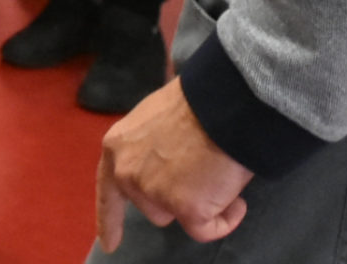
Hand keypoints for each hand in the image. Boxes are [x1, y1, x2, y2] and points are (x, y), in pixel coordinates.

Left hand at [95, 80, 252, 253]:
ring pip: (177, 216)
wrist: (224, 104)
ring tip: (216, 172)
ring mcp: (155, 192)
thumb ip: (148, 147)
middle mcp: (128, 173)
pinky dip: (225, 220)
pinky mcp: (185, 209)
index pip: (108, 190)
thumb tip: (165, 164)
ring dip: (199, 203)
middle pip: (151, 206)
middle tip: (199, 166)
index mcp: (117, 147)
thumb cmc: (197, 103)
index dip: (110, 219)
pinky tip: (237, 201)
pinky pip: (207, 230)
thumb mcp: (155, 118)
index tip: (110, 244)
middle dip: (175, 195)